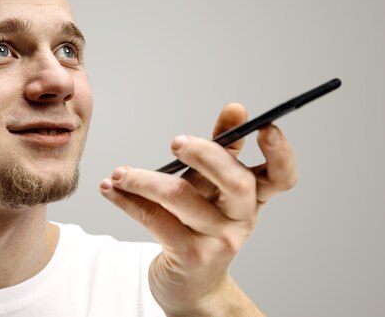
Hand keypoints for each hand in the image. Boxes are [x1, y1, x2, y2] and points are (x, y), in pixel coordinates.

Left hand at [99, 103, 297, 315]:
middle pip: (236, 182)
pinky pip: (155, 220)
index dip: (281, 154)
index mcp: (254, 197)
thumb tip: (236, 109)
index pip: (281, 177)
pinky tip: (111, 189)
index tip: (265, 127)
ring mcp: (219, 239)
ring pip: (182, 198)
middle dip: (205, 155)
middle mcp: (243, 218)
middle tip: (175, 142)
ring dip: (144, 179)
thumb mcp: (212, 187)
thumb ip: (220, 148)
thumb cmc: (199, 225)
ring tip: (119, 172)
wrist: (190, 284)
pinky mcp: (190, 255)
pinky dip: (127, 201)